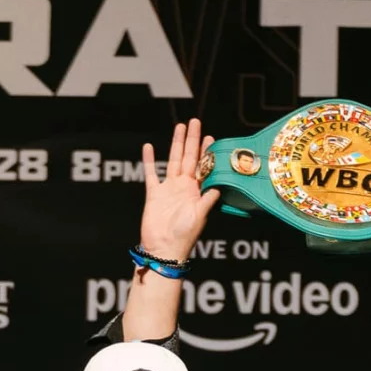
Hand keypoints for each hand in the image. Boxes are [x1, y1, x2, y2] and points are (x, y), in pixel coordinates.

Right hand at [140, 119, 220, 262]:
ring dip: (176, 144)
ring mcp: (168, 189)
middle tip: (196, 122)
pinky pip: (151, 173)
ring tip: (179, 127)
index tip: (212, 138)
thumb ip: (208, 199)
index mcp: (196, 192)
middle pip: (189, 158)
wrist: (164, 248)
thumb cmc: (184, 235)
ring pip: (173, 160)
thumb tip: (221, 184)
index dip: (207, 153)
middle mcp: (183, 187)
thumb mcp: (200, 215)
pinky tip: (148, 146)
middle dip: (192, 140)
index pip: (204, 167)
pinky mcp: (154, 194)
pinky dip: (149, 160)